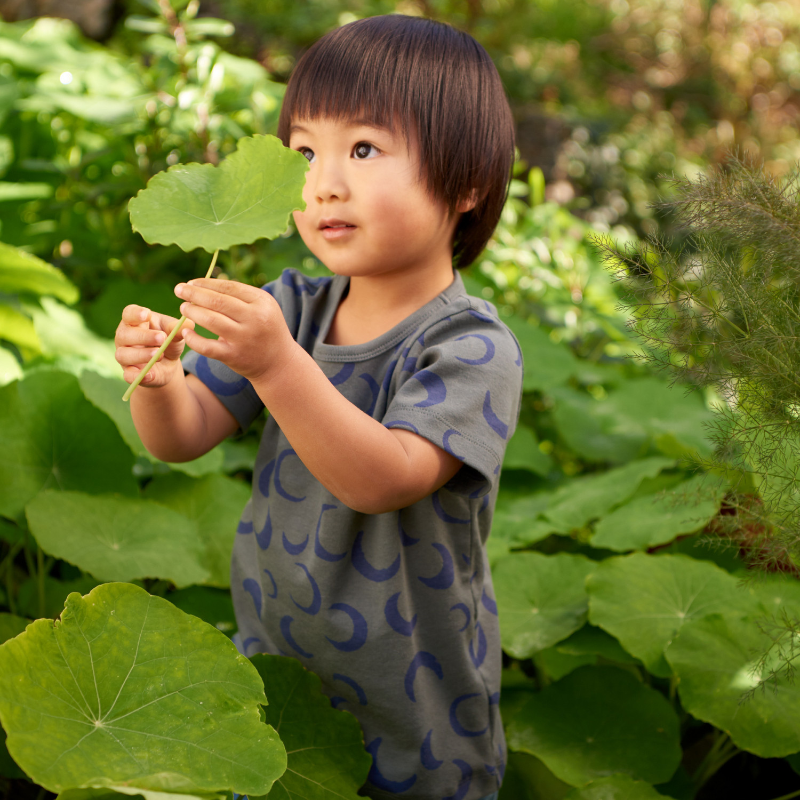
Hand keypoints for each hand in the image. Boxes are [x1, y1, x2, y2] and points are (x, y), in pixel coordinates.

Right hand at [115, 304, 194, 386]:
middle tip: (162, 338)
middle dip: (143, 336)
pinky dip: (137, 375)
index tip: (147, 314)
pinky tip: (150, 374)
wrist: (169, 364)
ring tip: (159, 354)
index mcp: (136, 322)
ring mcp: (125, 355)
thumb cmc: (169, 341)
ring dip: (141, 355)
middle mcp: (125, 337)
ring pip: (123, 355)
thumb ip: (179, 329)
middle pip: (124, 334)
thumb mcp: (176, 333)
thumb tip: (189, 323)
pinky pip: (128, 375)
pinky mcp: (129, 372)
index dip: (135, 313)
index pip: (128, 313)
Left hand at [174, 279, 297, 382]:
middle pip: (216, 301)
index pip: (228, 287)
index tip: (191, 282)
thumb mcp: (263, 308)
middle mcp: (255, 318)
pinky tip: (186, 332)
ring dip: (192, 312)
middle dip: (193, 293)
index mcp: (262, 302)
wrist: (280, 363)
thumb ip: (240, 296)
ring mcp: (244, 338)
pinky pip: (207, 346)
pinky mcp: (234, 356)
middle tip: (179, 290)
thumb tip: (205, 284)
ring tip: (183, 308)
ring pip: (210, 320)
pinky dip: (193, 339)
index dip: (206, 283)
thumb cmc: (265, 330)